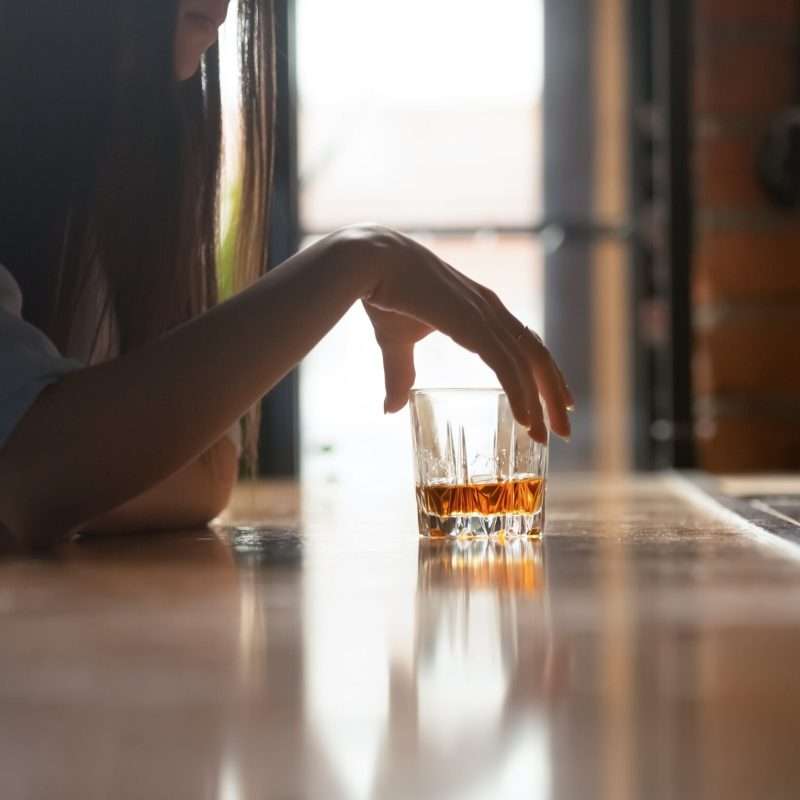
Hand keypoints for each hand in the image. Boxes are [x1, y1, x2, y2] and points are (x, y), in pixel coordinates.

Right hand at [344, 225, 573, 441]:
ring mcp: (485, 314)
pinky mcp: (472, 322)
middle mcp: (491, 310)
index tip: (557, 403)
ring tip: (548, 435)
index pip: (525, 344)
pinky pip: (506, 364)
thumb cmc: (383, 294)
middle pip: (537, 356)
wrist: (369, 262)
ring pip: (529, 363)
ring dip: (542, 402)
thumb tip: (392, 409)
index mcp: (480, 310)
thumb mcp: (396, 343)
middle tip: (563, 429)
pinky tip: (527, 420)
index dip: (544, 373)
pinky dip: (520, 393)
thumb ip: (400, 374)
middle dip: (553, 394)